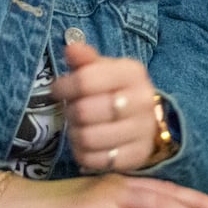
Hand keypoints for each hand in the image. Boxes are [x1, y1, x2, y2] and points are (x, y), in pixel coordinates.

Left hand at [53, 43, 158, 172]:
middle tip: (74, 110)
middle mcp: (142, 100)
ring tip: (81, 127)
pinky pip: (95, 160)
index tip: (59, 89)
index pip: (85, 80)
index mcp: (133, 73)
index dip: (64, 86)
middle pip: (84, 111)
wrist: (147, 121)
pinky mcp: (137, 155)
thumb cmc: (117, 91)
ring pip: (88, 138)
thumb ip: (86, 60)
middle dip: (72, 112)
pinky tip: (89, 145)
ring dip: (76, 134)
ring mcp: (142, 130)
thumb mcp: (104, 71)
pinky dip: (84, 154)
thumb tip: (71, 47)